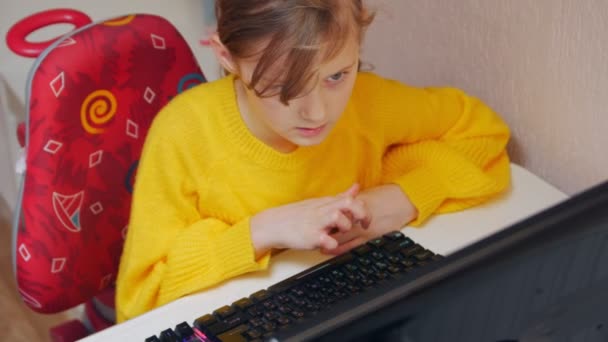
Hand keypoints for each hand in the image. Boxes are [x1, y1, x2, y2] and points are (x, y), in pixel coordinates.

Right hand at [250, 184, 370, 255]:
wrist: (274, 224)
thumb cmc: (299, 216)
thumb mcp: (321, 203)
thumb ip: (340, 197)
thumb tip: (356, 187)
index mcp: (328, 203)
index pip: (353, 199)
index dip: (364, 209)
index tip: (364, 221)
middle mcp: (323, 210)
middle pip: (349, 204)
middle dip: (362, 214)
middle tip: (362, 225)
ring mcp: (316, 222)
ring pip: (338, 216)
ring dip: (345, 226)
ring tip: (340, 233)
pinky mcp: (309, 236)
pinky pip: (325, 239)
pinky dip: (331, 244)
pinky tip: (329, 245)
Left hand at [321, 184, 417, 254]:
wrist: (401, 201)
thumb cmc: (383, 198)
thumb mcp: (364, 197)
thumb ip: (349, 198)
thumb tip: (338, 201)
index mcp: (351, 206)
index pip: (332, 213)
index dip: (321, 219)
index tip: (312, 223)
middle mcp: (354, 217)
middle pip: (333, 225)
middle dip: (321, 232)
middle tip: (310, 236)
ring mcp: (361, 228)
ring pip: (339, 237)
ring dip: (328, 242)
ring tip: (317, 246)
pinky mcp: (368, 237)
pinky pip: (351, 246)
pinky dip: (339, 249)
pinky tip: (331, 252)